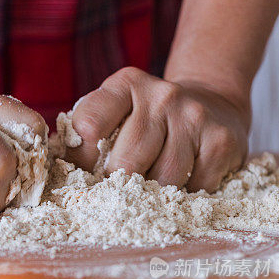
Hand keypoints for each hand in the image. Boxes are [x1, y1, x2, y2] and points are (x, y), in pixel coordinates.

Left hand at [69, 67, 250, 191]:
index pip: (90, 122)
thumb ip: (83, 138)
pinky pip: (195, 188)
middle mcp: (161, 95)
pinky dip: (186, 194)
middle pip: (127, 164)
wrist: (213, 104)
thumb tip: (57, 170)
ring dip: (155, 193)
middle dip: (121, 184)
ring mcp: (194, 116)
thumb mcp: (114, 114)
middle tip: (125, 184)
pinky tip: (187, 177)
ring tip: (157, 179)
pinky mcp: (221, 141)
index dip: (83, 156)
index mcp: (125, 85)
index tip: (89, 168)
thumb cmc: (148, 120)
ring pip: (163, 181)